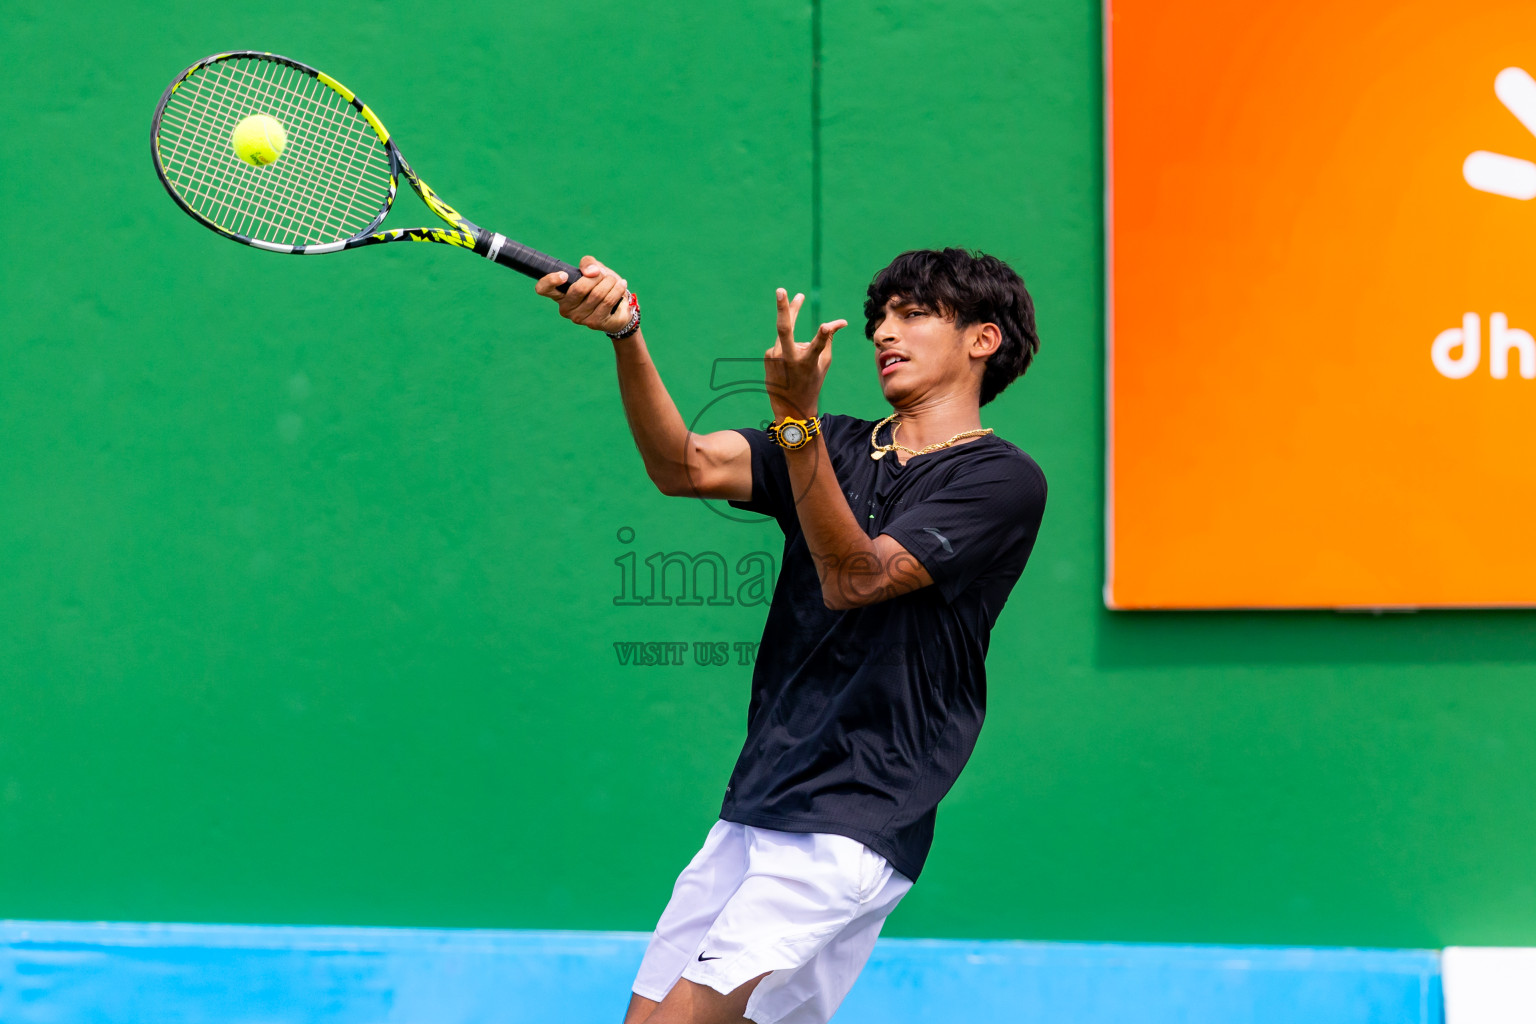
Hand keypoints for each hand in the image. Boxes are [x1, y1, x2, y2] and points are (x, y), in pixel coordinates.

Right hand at [534, 256, 632, 333]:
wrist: (619, 306)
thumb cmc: (601, 285)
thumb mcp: (593, 269)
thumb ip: (588, 264)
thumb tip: (591, 272)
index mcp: (559, 294)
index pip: (543, 289)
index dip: (550, 281)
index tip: (564, 275)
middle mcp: (565, 308)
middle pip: (579, 289)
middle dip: (597, 277)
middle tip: (605, 275)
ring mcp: (579, 318)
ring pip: (596, 294)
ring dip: (610, 282)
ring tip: (615, 280)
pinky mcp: (595, 323)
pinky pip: (607, 302)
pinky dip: (617, 290)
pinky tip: (621, 285)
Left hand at [766, 288, 846, 419]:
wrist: (790, 408)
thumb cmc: (812, 383)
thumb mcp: (824, 364)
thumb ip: (827, 341)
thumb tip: (836, 324)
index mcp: (807, 363)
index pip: (818, 344)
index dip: (826, 332)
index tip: (831, 324)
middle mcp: (788, 359)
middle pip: (784, 330)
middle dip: (783, 309)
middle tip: (781, 290)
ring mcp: (775, 357)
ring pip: (789, 339)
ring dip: (796, 345)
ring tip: (799, 367)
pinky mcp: (767, 356)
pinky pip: (781, 346)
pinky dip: (788, 352)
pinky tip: (788, 367)